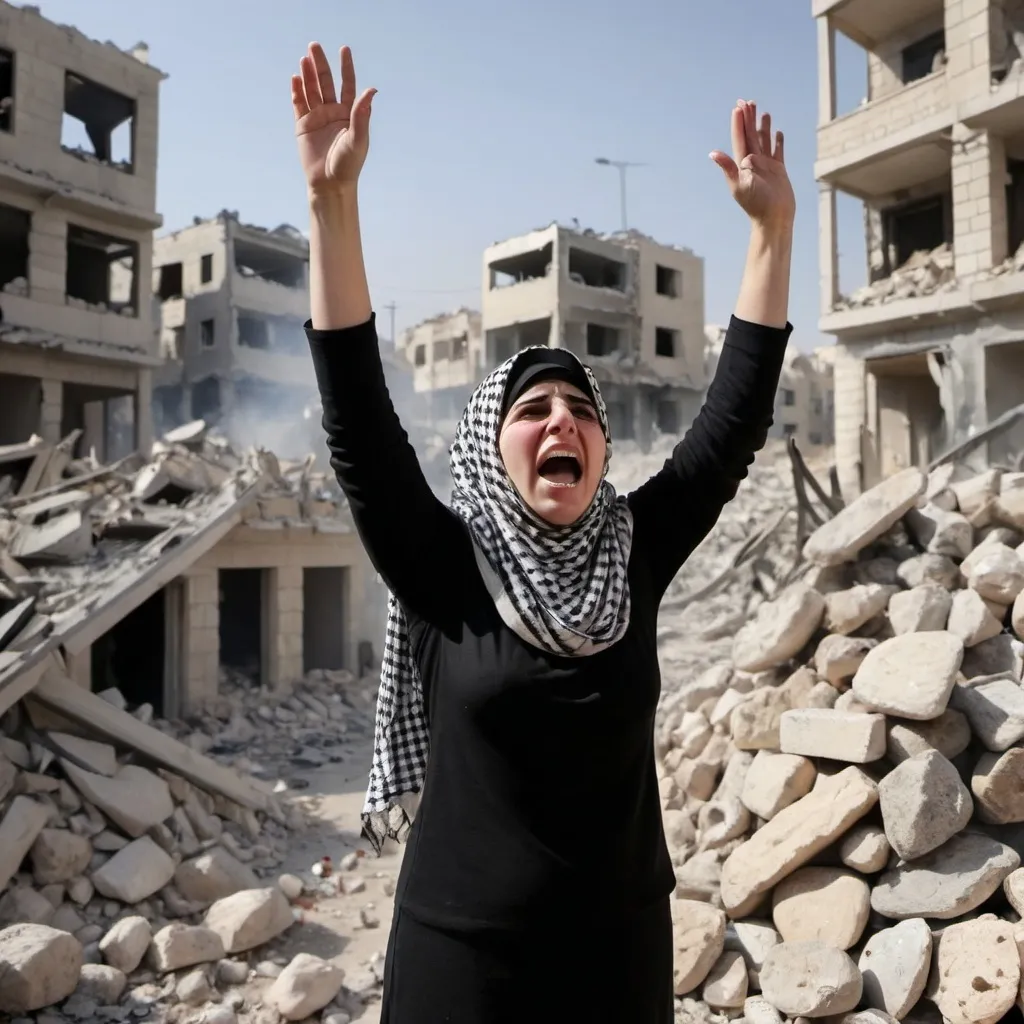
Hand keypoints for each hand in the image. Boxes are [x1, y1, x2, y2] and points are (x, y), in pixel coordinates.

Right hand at [291, 43, 375, 194]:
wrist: (330, 184)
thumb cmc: (348, 164)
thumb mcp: (358, 139)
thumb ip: (362, 114)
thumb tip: (372, 90)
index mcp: (349, 114)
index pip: (347, 85)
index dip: (346, 67)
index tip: (344, 49)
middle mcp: (333, 112)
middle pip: (326, 82)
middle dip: (320, 64)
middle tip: (314, 45)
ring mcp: (317, 118)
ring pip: (311, 90)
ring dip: (308, 74)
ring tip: (304, 58)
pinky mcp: (303, 126)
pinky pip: (299, 104)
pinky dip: (296, 91)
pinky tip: (295, 78)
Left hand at [711, 100, 794, 230]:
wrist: (773, 219)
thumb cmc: (756, 204)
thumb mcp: (740, 185)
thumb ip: (729, 168)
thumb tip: (714, 153)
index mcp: (742, 164)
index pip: (739, 139)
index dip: (738, 123)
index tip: (738, 107)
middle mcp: (753, 163)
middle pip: (750, 135)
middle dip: (749, 119)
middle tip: (748, 101)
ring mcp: (766, 166)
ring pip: (764, 141)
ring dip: (763, 127)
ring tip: (764, 112)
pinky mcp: (779, 170)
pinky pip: (778, 152)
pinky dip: (777, 142)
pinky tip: (777, 133)